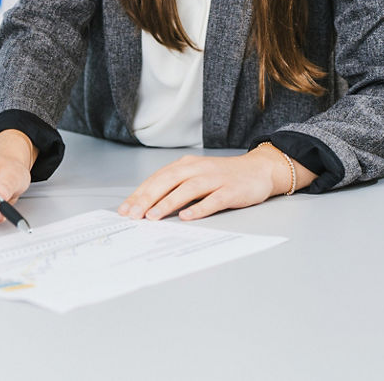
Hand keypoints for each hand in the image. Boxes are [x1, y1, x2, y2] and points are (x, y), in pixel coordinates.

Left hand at [118, 147, 300, 220]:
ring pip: (187, 189)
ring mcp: (215, 179)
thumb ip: (175, 188)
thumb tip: (148, 206)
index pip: (157, 179)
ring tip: (153, 216)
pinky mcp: (231, 191)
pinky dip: (199, 208)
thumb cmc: (222, 177)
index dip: (139, 194)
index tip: (125, 209)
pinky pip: (213, 200)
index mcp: (185, 166)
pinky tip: (187, 217)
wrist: (258, 169)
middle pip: (167, 181)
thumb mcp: (195, 176)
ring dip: (168, 202)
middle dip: (147, 198)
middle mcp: (198, 169)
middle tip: (133, 215)